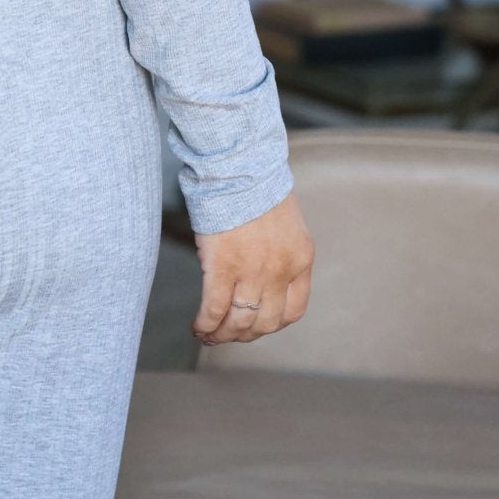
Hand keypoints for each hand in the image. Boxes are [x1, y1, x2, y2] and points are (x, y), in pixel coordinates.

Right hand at [191, 189, 313, 345]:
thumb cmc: (254, 184)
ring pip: (240, 321)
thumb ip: (276, 252)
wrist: (239, 163)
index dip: (273, 324)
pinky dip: (206, 323)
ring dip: (223, 334)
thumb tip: (250, 276)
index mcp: (300, 259)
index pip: (293, 310)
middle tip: (228, 334)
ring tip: (209, 335)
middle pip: (266, 322)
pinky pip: (215, 308)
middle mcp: (281, 270)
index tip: (256, 325)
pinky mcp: (224, 266)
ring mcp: (253, 271)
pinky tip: (198, 326)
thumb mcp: (282, 223)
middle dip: (245, 335)